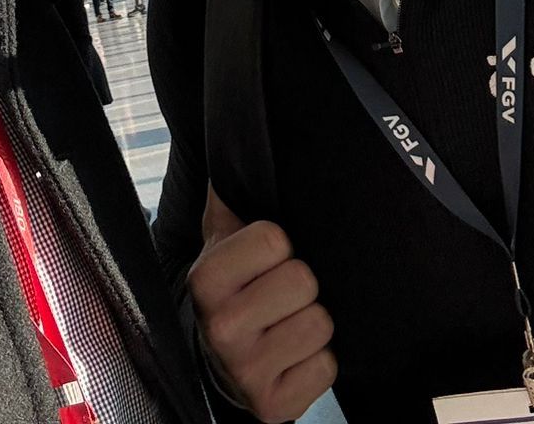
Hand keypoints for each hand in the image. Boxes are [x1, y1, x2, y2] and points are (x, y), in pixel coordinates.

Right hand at [187, 184, 334, 421]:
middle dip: (301, 285)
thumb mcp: (223, 234)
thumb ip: (234, 189)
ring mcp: (246, 372)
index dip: (279, 244)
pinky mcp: (273, 407)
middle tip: (278, 293)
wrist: (218, 358)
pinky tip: (294, 354)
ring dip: (313, 322)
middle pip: (304, 282)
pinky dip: (318, 361)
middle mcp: (220, 328)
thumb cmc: (233, 283)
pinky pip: (328, 369)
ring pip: (321, 325)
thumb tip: (243, 135)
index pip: (276, 240)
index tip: (264, 257)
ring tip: (287, 322)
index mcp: (205, 278)